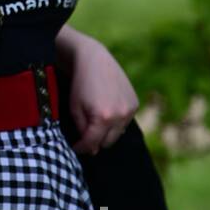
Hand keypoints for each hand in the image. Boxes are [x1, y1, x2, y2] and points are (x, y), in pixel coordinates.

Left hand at [55, 26, 138, 154]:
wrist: (94, 60)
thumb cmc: (80, 84)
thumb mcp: (75, 109)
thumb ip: (82, 130)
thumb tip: (91, 149)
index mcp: (103, 118)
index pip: (92, 144)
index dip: (81, 148)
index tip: (75, 147)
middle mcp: (120, 116)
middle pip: (107, 143)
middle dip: (95, 141)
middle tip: (84, 135)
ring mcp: (130, 110)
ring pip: (117, 134)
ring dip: (106, 132)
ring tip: (95, 120)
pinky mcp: (135, 104)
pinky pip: (125, 122)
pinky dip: (116, 122)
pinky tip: (106, 111)